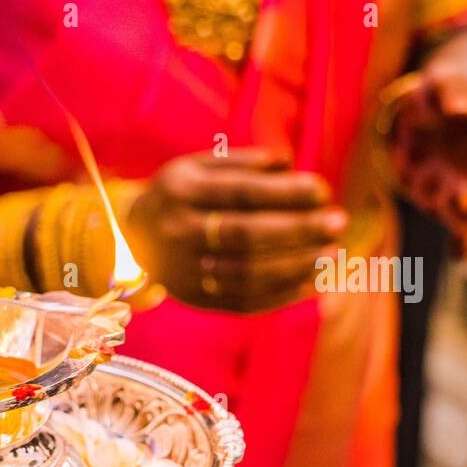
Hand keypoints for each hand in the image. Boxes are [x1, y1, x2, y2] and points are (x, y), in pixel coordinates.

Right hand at [127, 147, 346, 313]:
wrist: (129, 239)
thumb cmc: (178, 195)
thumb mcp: (197, 166)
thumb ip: (241, 163)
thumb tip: (288, 164)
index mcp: (181, 193)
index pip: (239, 194)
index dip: (284, 193)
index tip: (322, 191)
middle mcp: (179, 234)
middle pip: (244, 236)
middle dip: (297, 230)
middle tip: (337, 222)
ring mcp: (185, 272)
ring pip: (246, 275)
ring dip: (296, 266)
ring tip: (332, 253)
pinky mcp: (195, 300)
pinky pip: (243, 302)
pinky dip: (282, 295)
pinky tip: (312, 281)